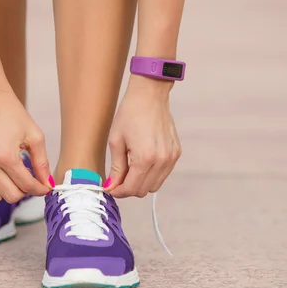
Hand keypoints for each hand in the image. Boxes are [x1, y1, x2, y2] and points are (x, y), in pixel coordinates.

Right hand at [0, 90, 51, 202]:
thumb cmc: (14, 116)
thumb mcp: (35, 137)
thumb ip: (42, 163)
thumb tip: (47, 183)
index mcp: (7, 157)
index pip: (27, 185)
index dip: (40, 189)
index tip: (46, 187)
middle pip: (11, 196)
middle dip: (25, 192)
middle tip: (31, 180)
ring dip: (6, 191)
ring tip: (14, 178)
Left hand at [104, 75, 181, 197]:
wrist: (150, 95)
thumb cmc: (129, 114)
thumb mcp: (116, 141)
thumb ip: (116, 167)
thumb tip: (112, 186)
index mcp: (144, 158)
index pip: (131, 188)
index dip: (118, 191)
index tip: (110, 188)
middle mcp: (161, 161)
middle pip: (144, 190)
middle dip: (129, 189)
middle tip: (118, 180)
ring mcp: (171, 158)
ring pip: (155, 185)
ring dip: (141, 183)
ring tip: (130, 170)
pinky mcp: (176, 153)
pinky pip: (164, 174)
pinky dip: (152, 174)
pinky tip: (143, 163)